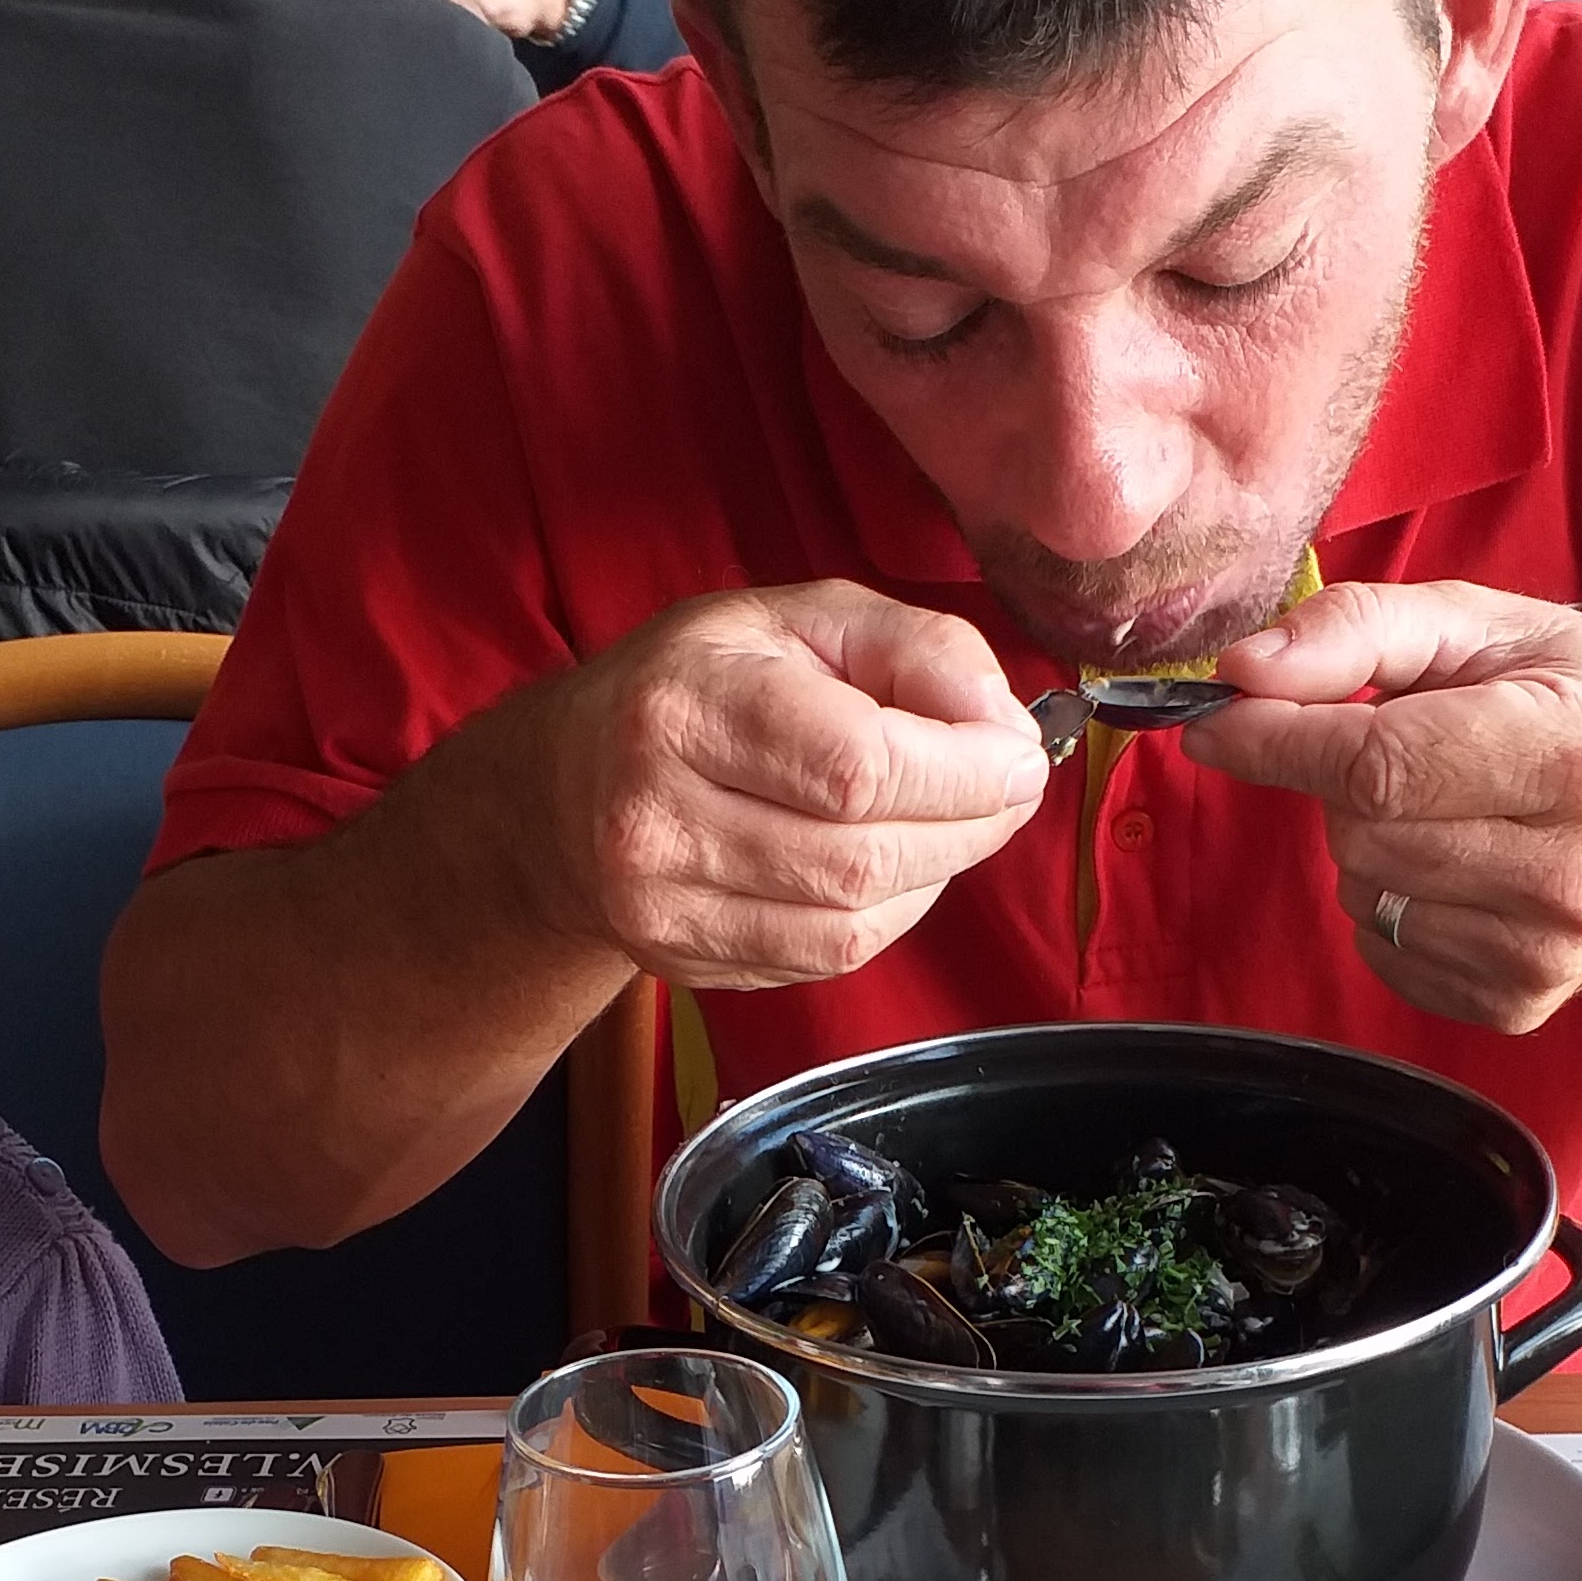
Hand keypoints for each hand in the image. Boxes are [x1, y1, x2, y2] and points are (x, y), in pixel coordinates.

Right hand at [533, 584, 1049, 990]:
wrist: (566, 786)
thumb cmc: (701, 687)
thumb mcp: (801, 620)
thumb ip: (916, 647)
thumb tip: (1001, 722)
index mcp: (686, 704)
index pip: (856, 765)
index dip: (961, 772)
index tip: (1015, 755)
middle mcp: (658, 813)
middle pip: (862, 856)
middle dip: (967, 826)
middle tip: (1006, 791)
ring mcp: (662, 904)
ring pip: (852, 921)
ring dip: (936, 875)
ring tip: (953, 822)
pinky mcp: (683, 960)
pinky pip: (826, 958)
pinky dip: (889, 916)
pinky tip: (894, 869)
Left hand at [1192, 577, 1581, 1029]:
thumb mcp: (1499, 629)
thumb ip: (1363, 629)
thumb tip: (1245, 670)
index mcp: (1571, 756)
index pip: (1376, 763)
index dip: (1276, 738)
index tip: (1216, 717)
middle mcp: (1565, 870)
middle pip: (1358, 832)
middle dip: (1346, 782)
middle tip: (1411, 748)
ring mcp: (1541, 953)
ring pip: (1361, 892)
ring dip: (1372, 843)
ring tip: (1454, 807)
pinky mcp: (1513, 1002)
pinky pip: (1381, 948)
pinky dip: (1395, 900)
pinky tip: (1463, 867)